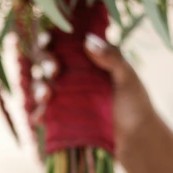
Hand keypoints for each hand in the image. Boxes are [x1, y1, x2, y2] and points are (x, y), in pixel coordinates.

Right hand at [37, 32, 155, 161]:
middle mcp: (68, 74)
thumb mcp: (127, 75)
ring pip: (39, 86)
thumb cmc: (133, 100)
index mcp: (83, 58)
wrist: (135, 134)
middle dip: (43, 63)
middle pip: (44, 62)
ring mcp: (61, 96)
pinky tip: (40, 116)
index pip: (60, 42)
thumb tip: (87, 41)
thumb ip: (111, 57)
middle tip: (53, 69)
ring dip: (38, 88)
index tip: (47, 39)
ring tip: (45, 95)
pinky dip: (37, 114)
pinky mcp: (58, 118)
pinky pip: (41, 113)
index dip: (48, 38)